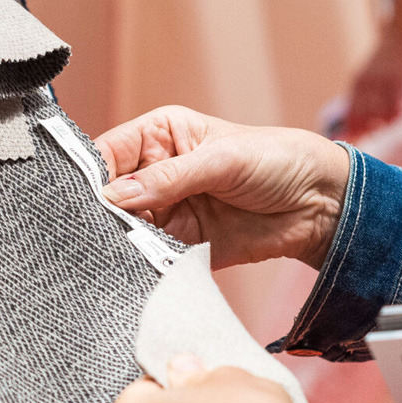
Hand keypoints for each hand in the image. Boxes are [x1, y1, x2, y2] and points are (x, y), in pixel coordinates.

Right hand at [96, 106, 350, 268]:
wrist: (320, 204)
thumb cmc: (275, 160)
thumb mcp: (222, 160)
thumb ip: (169, 177)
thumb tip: (115, 195)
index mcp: (159, 136)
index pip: (108, 153)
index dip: (90, 174)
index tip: (81, 197)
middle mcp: (155, 173)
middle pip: (110, 196)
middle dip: (101, 214)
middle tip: (93, 230)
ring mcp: (166, 211)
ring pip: (125, 229)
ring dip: (119, 241)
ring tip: (115, 250)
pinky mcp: (181, 245)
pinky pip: (151, 255)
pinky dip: (142, 262)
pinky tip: (137, 266)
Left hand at [343, 27, 401, 136]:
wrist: (399, 36)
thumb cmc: (383, 61)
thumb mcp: (367, 76)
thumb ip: (362, 96)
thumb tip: (356, 122)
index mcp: (357, 82)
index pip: (352, 112)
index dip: (353, 129)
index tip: (357, 139)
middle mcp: (367, 83)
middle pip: (364, 116)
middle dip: (369, 129)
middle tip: (375, 133)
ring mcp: (382, 81)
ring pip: (381, 113)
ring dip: (384, 122)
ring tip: (388, 122)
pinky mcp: (398, 80)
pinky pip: (396, 104)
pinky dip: (397, 112)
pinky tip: (399, 111)